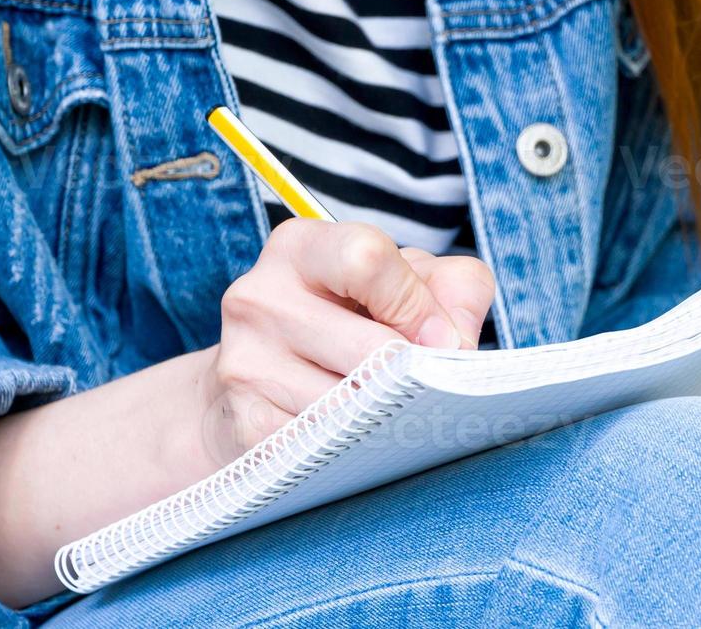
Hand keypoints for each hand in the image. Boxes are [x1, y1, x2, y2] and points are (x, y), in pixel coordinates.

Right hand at [204, 220, 494, 455]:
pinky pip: (322, 449)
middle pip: (370, 349)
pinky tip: (355, 441)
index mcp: (299, 249)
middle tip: (425, 390)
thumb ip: (455, 289)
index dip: (416, 304)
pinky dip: (354, 451)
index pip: (366, 259)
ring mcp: (244, 363)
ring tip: (389, 414)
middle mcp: (259, 297)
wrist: (263, 383)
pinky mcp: (245, 423)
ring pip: (350, 407)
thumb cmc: (353, 321)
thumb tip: (454, 344)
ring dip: (387, 419)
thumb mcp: (409, 282)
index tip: (437, 338)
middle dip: (413, 377)